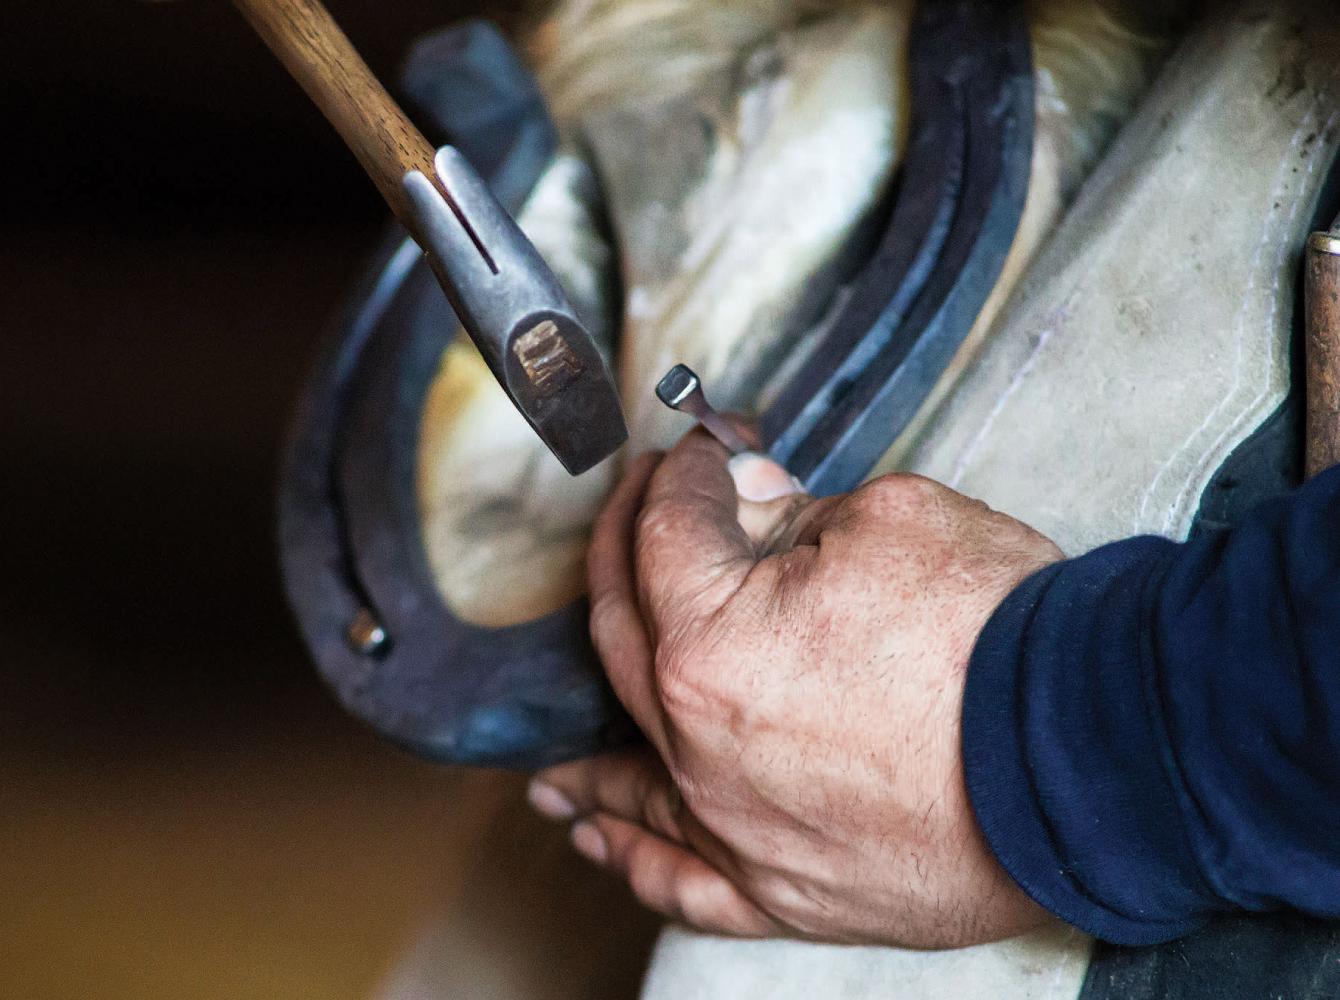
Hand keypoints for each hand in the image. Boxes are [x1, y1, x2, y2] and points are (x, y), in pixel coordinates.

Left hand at [528, 431, 1062, 947]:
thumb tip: (746, 502)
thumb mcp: (893, 520)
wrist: (1099, 756)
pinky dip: (634, 857)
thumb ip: (792, 511)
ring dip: (591, 747)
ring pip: (634, 774)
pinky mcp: (786, 888)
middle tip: (629, 522)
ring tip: (556, 749)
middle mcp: (701, 745)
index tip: (694, 457)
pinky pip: (683, 880)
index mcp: (711, 641)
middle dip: (622, 561)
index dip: (679, 478)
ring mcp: (738, 826)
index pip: (666, 537)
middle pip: (628, 639)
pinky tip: (600, 841)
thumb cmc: (1002, 639)